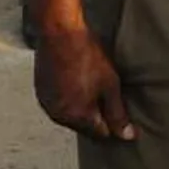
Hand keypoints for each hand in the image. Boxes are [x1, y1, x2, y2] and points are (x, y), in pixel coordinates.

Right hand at [34, 26, 135, 140]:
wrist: (59, 32)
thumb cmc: (87, 56)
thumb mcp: (109, 84)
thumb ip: (117, 113)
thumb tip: (127, 136)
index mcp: (77, 117)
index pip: (101, 134)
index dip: (114, 126)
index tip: (123, 116)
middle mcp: (59, 116)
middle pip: (84, 127)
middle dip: (97, 117)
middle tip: (109, 98)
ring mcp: (47, 104)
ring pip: (70, 115)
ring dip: (82, 108)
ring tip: (92, 87)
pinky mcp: (41, 92)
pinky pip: (59, 103)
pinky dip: (69, 98)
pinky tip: (77, 81)